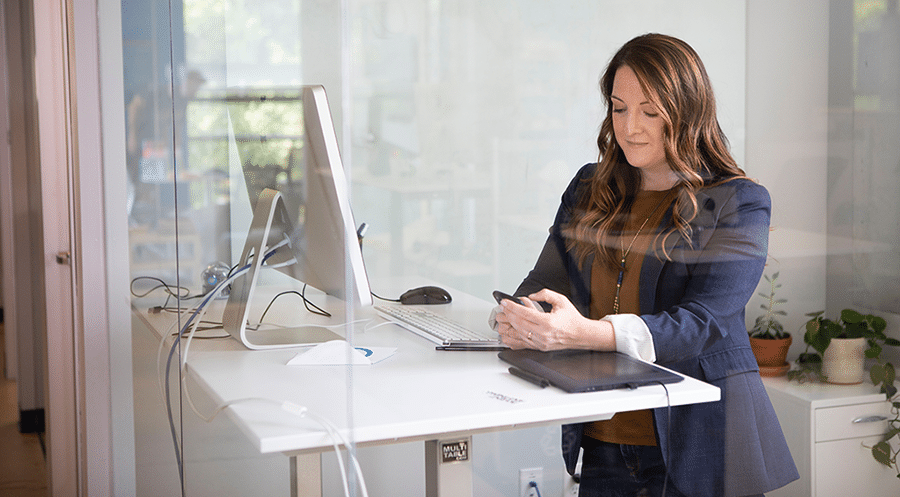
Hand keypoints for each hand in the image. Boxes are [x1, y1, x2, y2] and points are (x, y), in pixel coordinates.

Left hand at [495, 289, 614, 351]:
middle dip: (508, 314)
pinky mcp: (540, 347)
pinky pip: (522, 343)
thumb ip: (545, 294)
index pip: (524, 313)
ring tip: (504, 317)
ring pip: (519, 333)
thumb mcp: (561, 300)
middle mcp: (543, 334)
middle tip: (502, 308)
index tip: (504, 302)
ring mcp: (540, 342)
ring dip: (509, 325)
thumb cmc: (571, 318)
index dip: (512, 307)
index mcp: (548, 322)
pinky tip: (508, 331)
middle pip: (519, 324)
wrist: (580, 334)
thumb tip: (531, 296)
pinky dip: (513, 337)